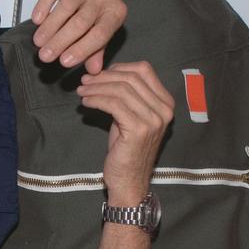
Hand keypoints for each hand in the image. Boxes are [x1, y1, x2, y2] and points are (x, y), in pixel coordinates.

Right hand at [31, 0, 127, 73]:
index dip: (82, 49)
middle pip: (80, 23)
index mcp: (116, 12)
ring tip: (39, 42)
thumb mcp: (106, 22)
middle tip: (46, 56)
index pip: (100, 35)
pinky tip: (37, 20)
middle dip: (61, 42)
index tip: (64, 62)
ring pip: (66, 8)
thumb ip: (99, 47)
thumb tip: (93, 70)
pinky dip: (44, 6)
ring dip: (50, 27)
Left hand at [76, 61, 173, 202]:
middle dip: (103, 77)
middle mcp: (164, 109)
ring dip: (96, 88)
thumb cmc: (126, 149)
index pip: (144, 70)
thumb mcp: (130, 117)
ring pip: (121, 90)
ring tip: (82, 91)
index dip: (118, 68)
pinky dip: (96, 100)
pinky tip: (86, 103)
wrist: (129, 180)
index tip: (99, 75)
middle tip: (85, 81)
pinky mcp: (138, 129)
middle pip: (131, 77)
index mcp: (166, 102)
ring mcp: (153, 119)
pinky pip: (113, 104)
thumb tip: (105, 74)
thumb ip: (126, 96)